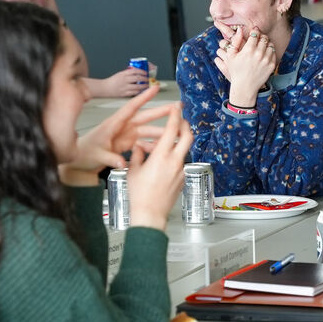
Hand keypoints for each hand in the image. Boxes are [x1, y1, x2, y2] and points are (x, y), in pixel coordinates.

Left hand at [59, 85, 172, 184]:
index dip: (144, 97)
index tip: (155, 88)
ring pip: (148, 130)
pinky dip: (153, 145)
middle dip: (161, 111)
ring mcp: (126, 135)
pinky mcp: (128, 144)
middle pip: (145, 117)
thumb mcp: (97, 155)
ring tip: (176, 131)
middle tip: (177, 107)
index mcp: (114, 124)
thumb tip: (122, 163)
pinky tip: (162, 147)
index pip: (131, 107)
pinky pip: (144, 142)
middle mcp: (122, 127)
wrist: (80, 159)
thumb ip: (110, 158)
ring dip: (161, 131)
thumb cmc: (85, 152)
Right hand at [88, 68, 148, 97]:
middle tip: (148, 79)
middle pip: (137, 78)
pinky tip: (142, 91)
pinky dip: (139, 92)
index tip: (146, 73)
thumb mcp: (120, 74)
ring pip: (137, 86)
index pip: (135, 71)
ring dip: (144, 86)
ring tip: (147, 86)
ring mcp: (124, 87)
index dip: (142, 71)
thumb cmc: (112, 81)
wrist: (105, 88)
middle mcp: (124, 80)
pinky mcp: (124, 93)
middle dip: (145, 79)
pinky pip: (134, 93)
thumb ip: (128, 74)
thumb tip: (138, 73)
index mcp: (123, 74)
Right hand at [126, 106, 192, 230]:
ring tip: (166, 143)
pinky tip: (165, 161)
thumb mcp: (133, 171)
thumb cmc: (139, 195)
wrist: (150, 214)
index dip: (175, 115)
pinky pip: (181, 163)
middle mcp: (175, 162)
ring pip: (185, 150)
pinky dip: (175, 157)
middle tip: (180, 120)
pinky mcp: (182, 179)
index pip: (172, 130)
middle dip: (185, 125)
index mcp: (161, 157)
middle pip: (188, 137)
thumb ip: (137, 154)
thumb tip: (139, 146)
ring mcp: (181, 171)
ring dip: (179, 142)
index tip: (176, 107)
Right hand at [214, 24, 276, 105]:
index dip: (255, 31)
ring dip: (266, 43)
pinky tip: (264, 54)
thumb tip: (240, 29)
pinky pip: (273, 53)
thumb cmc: (236, 71)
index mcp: (249, 50)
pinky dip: (270, 51)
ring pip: (270, 45)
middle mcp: (259, 54)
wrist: (245, 86)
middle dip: (261, 36)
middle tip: (258, 38)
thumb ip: (235, 41)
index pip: (255, 34)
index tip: (254, 32)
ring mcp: (266, 60)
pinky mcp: (272, 65)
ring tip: (262, 46)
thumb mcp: (231, 55)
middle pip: (264, 38)